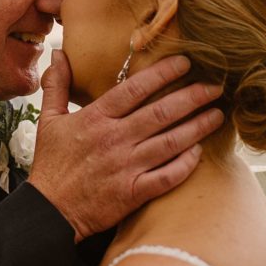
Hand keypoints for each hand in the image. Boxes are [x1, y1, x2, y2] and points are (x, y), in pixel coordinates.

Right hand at [27, 49, 223, 241]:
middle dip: (192, 97)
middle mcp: (114, 139)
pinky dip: (186, 164)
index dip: (163, 73)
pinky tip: (200, 153)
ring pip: (170, 142)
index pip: (135, 89)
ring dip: (197, 127)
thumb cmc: (51, 164)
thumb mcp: (48, 119)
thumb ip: (57, 85)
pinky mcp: (133, 192)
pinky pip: (167, 176)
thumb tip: (60, 53)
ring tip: (217, 115)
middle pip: (161, 112)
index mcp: (96, 118)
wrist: (49, 211)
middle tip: (215, 86)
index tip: (186, 62)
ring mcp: (126, 167)